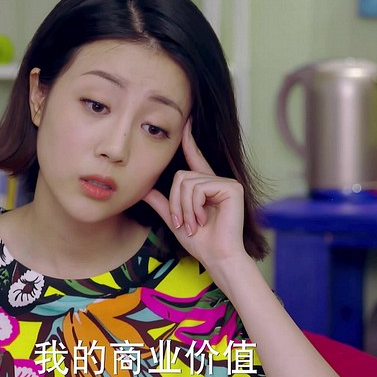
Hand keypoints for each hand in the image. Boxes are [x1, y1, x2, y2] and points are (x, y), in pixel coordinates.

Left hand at [142, 120, 248, 267]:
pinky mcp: (232, 187)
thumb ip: (162, 203)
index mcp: (205, 186)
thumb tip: (144, 190)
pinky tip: (203, 220)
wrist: (218, 257)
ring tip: (194, 225)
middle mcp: (216, 181)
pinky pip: (199, 188)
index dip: (189, 139)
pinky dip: (194, 207)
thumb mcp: (175, 220)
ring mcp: (226, 183)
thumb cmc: (201, 243)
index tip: (186, 120)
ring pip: (187, 183)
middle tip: (183, 224)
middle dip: (175, 202)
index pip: (194, 157)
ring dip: (183, 208)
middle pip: (181, 176)